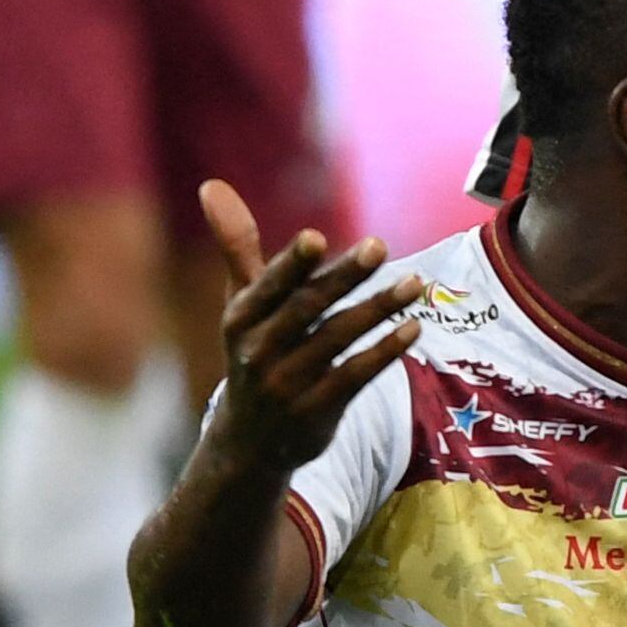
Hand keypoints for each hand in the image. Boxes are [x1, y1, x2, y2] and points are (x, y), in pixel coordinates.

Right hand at [198, 181, 423, 470]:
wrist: (250, 442)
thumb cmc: (252, 352)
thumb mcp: (240, 303)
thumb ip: (237, 245)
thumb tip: (211, 184)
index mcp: (240, 320)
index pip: (268, 289)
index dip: (291, 266)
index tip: (315, 239)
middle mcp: (259, 353)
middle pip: (307, 310)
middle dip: (343, 278)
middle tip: (379, 246)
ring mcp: (288, 386)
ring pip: (337, 341)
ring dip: (378, 310)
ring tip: (415, 283)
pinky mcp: (317, 411)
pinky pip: (355, 377)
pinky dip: (384, 352)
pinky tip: (414, 327)